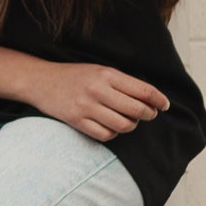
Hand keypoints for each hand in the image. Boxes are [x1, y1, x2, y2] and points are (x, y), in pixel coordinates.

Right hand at [21, 59, 171, 143]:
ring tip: (129, 121)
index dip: (159, 99)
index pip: (142, 90)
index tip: (165, 105)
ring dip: (131, 126)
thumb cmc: (74, 76)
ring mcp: (86, 107)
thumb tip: (151, 99)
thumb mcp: (99, 70)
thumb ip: (122, 83)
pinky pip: (106, 135)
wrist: (40, 81)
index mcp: (106, 74)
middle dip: (149, 114)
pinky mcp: (77, 121)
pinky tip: (112, 127)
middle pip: (136, 110)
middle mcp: (97, 90)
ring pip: (123, 125)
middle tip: (150, 114)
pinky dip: (114, 133)